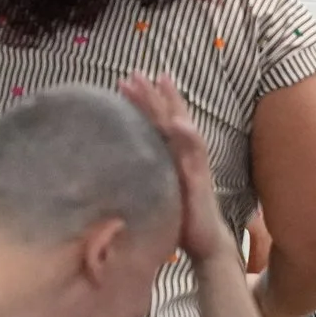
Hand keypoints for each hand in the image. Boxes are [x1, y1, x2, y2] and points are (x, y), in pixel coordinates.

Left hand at [119, 72, 231, 263]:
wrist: (205, 243)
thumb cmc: (178, 221)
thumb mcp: (153, 195)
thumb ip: (140, 180)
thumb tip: (110, 173)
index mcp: (170, 158)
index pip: (155, 125)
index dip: (142, 103)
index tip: (124, 83)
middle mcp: (183, 156)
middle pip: (167, 118)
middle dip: (152, 94)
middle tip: (134, 72)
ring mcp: (193, 165)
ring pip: (182, 128)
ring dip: (172, 104)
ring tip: (161, 82)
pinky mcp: (199, 180)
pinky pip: (195, 157)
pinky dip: (188, 138)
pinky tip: (180, 123)